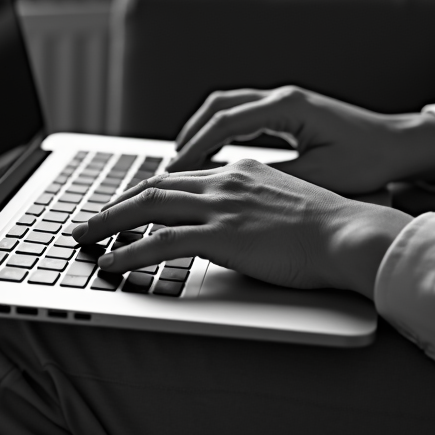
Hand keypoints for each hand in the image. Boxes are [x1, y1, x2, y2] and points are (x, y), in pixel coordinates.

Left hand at [73, 159, 412, 298]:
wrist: (350, 234)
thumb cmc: (329, 227)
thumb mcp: (285, 202)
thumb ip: (254, 205)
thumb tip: (238, 224)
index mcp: (240, 171)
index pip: (180, 177)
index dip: (145, 192)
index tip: (125, 205)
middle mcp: (225, 181)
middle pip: (154, 187)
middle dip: (116, 204)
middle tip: (89, 220)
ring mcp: (221, 206)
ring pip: (148, 208)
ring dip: (109, 223)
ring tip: (84, 238)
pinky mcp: (222, 234)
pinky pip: (161, 243)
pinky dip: (129, 253)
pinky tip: (111, 263)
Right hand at [168, 86, 434, 192]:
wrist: (402, 144)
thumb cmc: (370, 161)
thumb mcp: (322, 176)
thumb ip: (278, 179)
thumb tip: (236, 191)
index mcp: (288, 107)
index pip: (225, 123)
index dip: (194, 148)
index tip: (173, 171)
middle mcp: (281, 96)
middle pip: (217, 106)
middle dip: (188, 135)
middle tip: (168, 167)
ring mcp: (284, 99)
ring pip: (226, 106)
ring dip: (200, 130)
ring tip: (181, 160)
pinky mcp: (288, 109)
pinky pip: (241, 113)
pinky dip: (219, 130)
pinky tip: (211, 153)